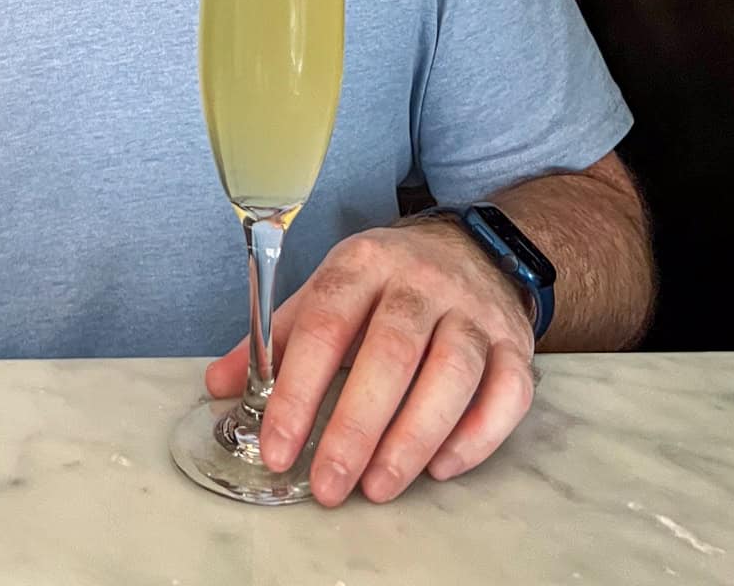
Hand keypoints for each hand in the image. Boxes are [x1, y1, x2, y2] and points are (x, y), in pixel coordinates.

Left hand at [204, 218, 536, 507]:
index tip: (279, 448)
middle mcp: (420, 281)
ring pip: (451, 372)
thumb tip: (218, 386)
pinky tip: (441, 466)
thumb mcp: (328, 290)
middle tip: (330, 484)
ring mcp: (473, 311)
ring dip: (413, 437)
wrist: (473, 249)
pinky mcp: (515, 342)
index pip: (324, 325)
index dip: (298, 391)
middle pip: (390, 352)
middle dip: (356, 426)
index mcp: (363, 263)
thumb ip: (277, 338)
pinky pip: (507, 391)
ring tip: (379, 485)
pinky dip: (477, 435)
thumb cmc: (387, 282)